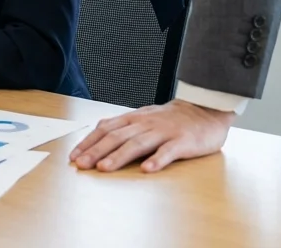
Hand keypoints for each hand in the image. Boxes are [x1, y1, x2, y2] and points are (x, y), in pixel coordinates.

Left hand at [70, 100, 233, 172]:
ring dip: (119, 156)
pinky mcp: (183, 142)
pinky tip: (147, 169)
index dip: (89, 142)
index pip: (106, 128)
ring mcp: (164, 132)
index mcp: (134, 118)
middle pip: (117, 136)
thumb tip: (96, 138)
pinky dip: (157, 159)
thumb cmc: (171, 119)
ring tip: (104, 168)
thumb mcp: (144, 118)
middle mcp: (146, 123)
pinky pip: (169, 151)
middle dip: (96, 151)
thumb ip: (124, 127)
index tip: (74, 156)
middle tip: (81, 164)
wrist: (206, 110)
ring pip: (138, 143)